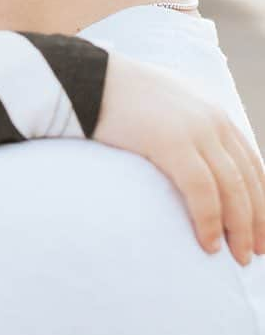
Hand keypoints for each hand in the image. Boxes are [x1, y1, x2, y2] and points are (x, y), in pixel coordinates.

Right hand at [94, 52, 264, 265]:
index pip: (250, 161)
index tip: (261, 226)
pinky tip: (209, 244)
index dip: (261, 197)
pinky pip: (202, 191)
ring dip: (240, 228)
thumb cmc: (116, 93)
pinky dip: (210, 221)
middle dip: (258, 219)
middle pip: (247, 178)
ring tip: (238, 257)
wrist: (88, 77)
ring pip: (232, 189)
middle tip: (255, 252)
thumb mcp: (163, 102)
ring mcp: (195, 130)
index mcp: (213, 110)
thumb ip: (183, 121)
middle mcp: (212, 118)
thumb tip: (188, 152)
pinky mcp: (172, 142)